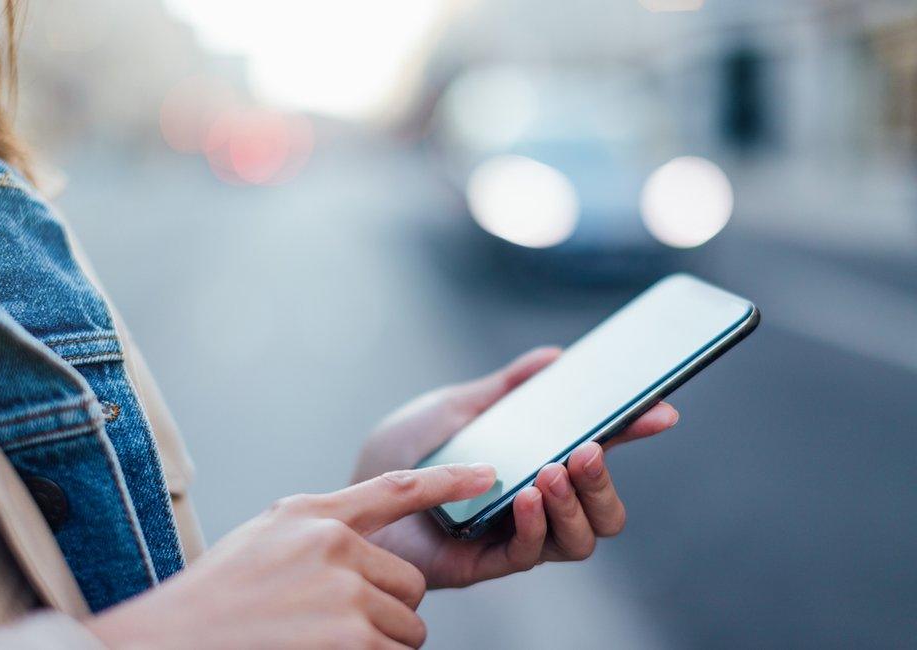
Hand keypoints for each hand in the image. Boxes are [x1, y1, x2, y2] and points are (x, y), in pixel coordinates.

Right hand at [86, 464, 496, 648]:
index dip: (450, 480)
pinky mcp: (350, 639)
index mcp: (312, 513)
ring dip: (381, 644)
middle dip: (388, 610)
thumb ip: (320, 529)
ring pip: (408, 626)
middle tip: (340, 625)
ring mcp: (343, 592)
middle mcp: (333, 544)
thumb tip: (369, 546)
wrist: (166, 640)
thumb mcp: (266, 538)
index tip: (490, 474)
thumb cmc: (216, 598)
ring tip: (324, 642)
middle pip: (410, 584)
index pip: (396, 488)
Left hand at [353, 347, 678, 587]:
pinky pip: (529, 554)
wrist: (354, 490)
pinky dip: (536, 525)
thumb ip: (505, 388)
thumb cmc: (406, 449)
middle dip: (607, 480)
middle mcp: (536, 504)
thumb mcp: (457, 407)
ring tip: (553, 470)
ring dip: (577, 503)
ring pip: (581, 538)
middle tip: (587, 449)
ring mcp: (514, 535)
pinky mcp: (484, 561)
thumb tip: (554, 357)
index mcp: (536, 462)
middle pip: (604, 509)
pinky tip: (526, 496)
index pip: (598, 453)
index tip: (661, 410)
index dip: (633, 433)